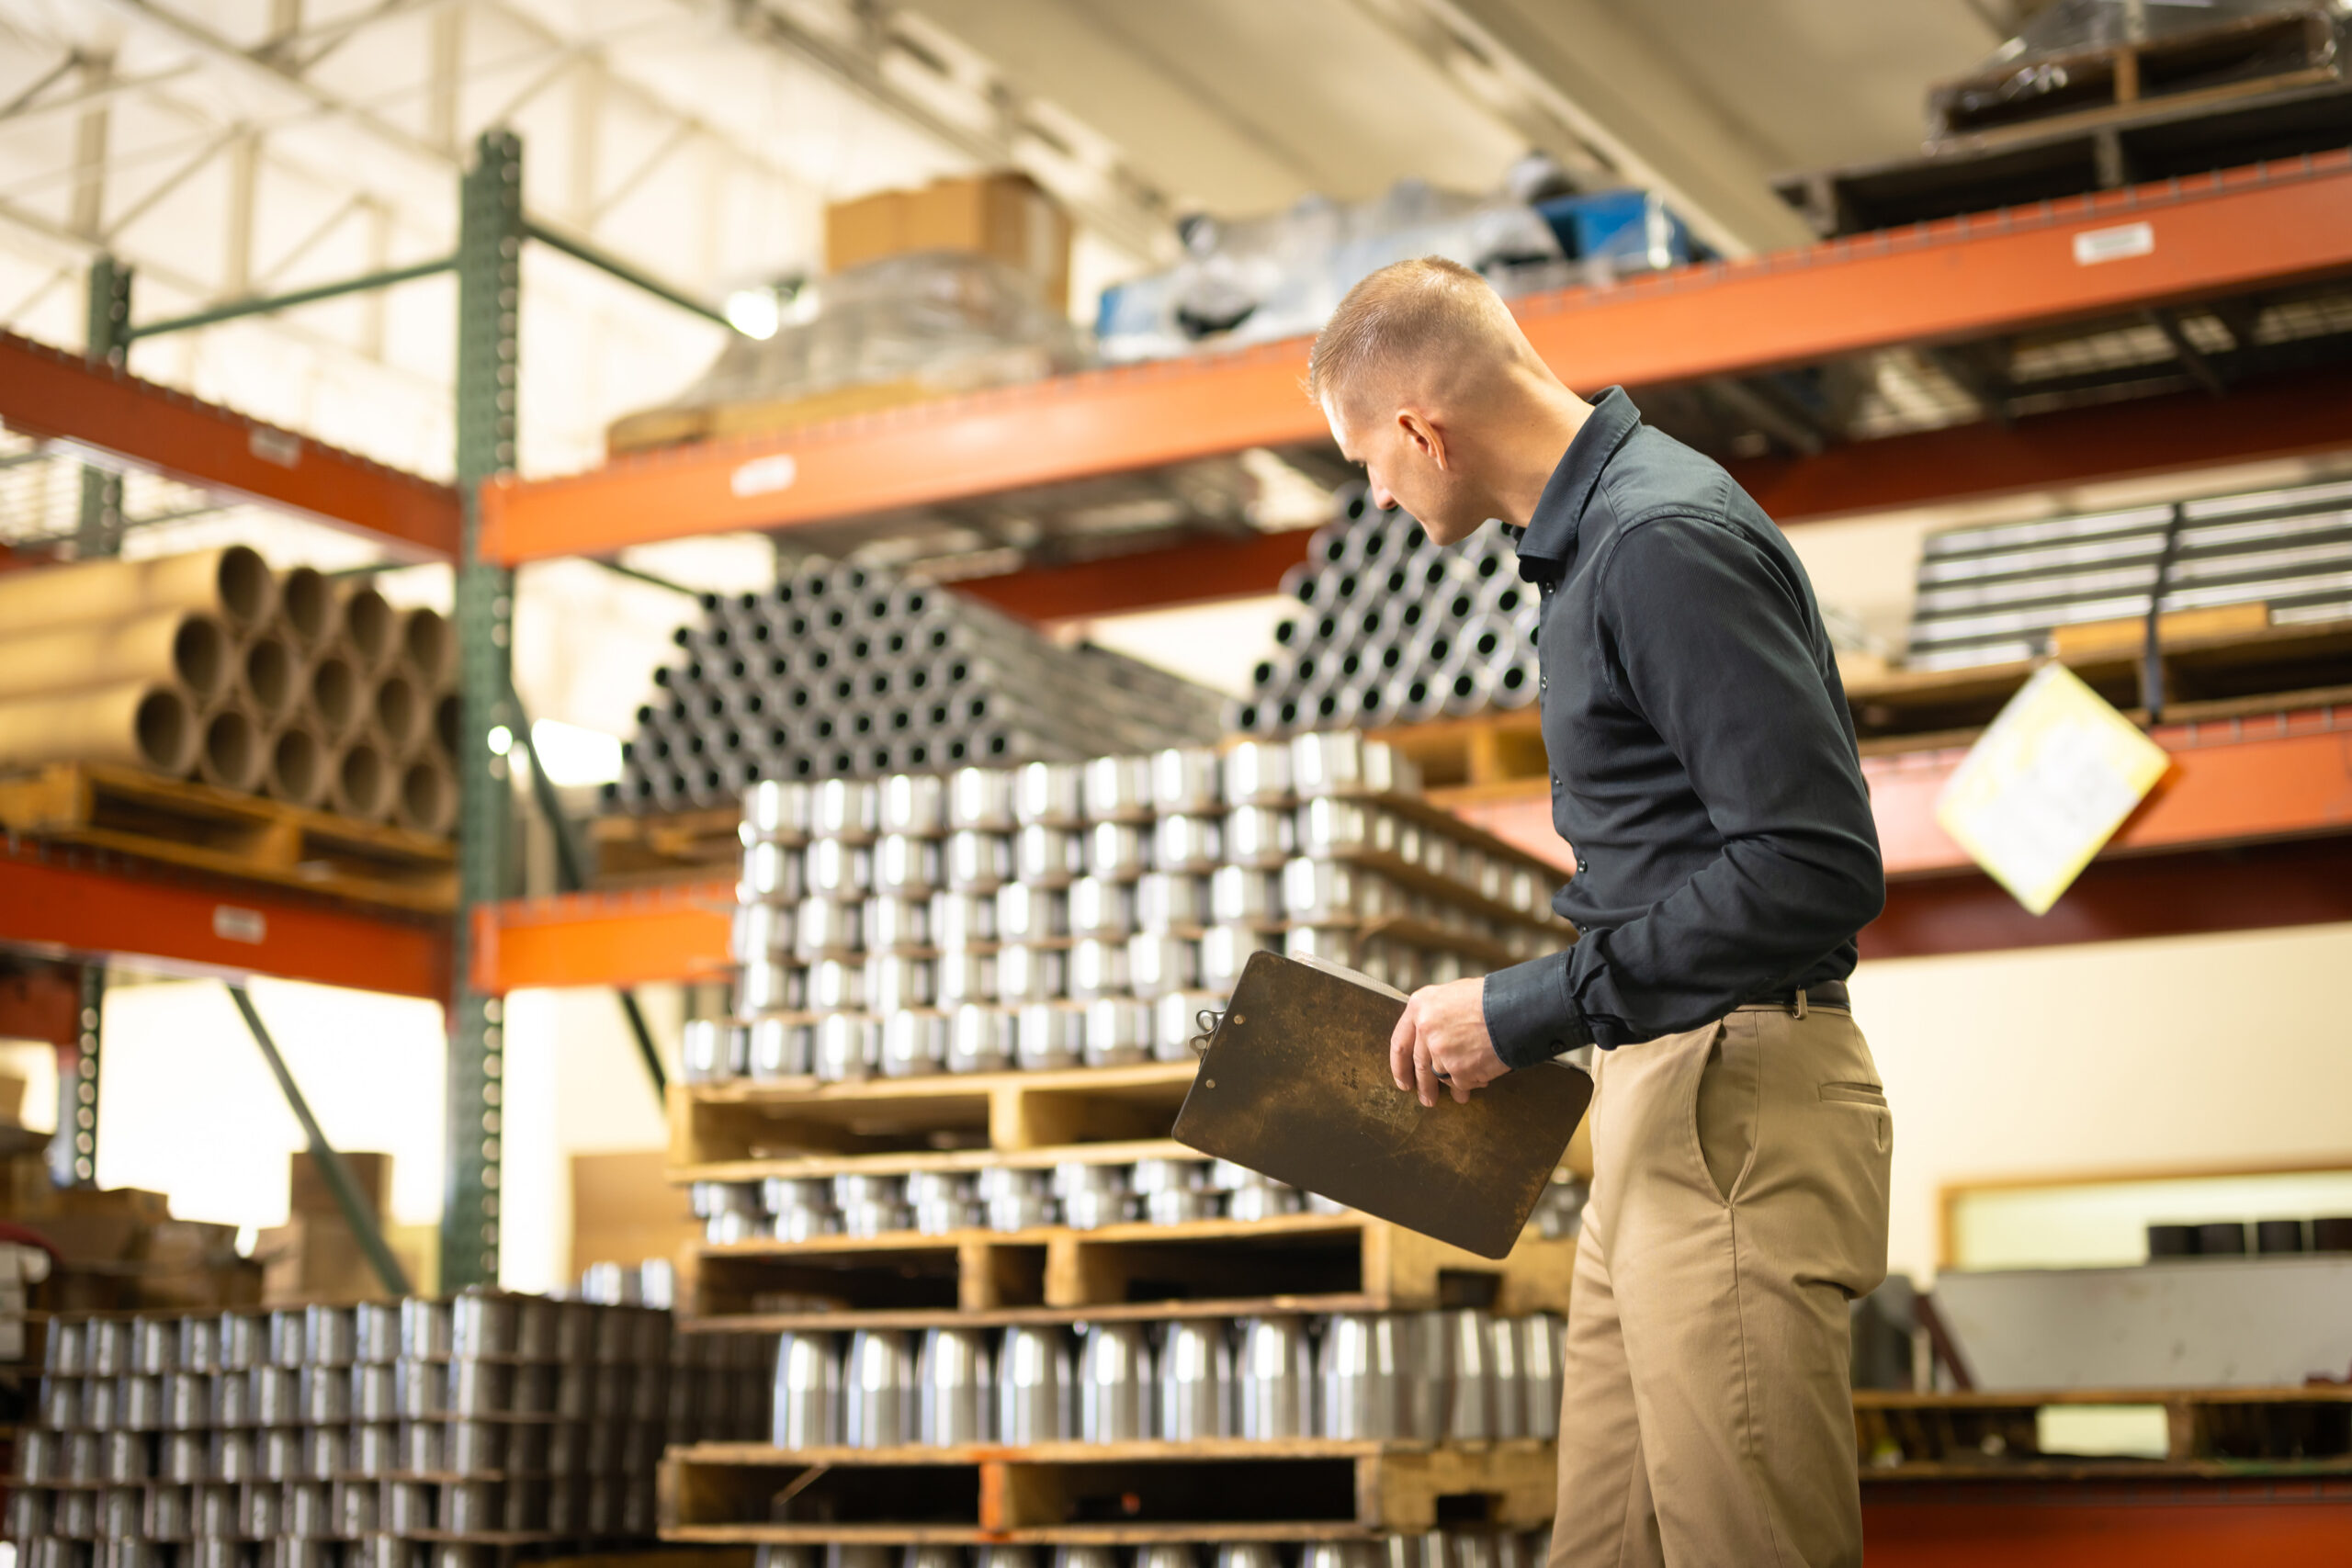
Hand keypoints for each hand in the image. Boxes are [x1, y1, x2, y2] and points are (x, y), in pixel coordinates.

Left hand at [1390, 977, 1507, 1106]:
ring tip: (1460, 1097)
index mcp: (1420, 1006)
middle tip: (1426, 1098)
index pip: (1400, 1042)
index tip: (1403, 1081)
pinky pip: (1460, 1083)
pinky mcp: (1458, 1070)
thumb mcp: (1454, 996)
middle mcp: (1425, 1028)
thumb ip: (1437, 1016)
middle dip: (1423, 1085)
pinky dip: (1470, 1084)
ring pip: (1440, 1075)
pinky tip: (1481, 1080)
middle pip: (1418, 1064)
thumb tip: (1430, 1040)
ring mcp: (1440, 1051)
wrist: (1516, 1010)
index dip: (1400, 1065)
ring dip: (1451, 1088)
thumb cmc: (1491, 999)